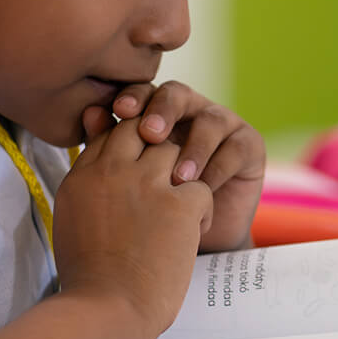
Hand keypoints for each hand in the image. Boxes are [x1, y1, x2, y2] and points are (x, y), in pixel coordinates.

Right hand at [52, 111, 213, 335]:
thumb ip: (85, 190)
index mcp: (81, 177)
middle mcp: (112, 171)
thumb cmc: (87, 279)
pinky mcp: (179, 205)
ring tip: (180, 208)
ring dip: (182, 175)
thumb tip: (97, 173)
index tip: (138, 167)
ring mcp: (146, 185)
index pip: (109, 133)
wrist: (107, 310)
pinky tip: (193, 231)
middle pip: (141, 129)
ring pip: (175, 150)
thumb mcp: (70, 223)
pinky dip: (202, 210)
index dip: (128, 145)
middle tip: (165, 178)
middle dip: (156, 147)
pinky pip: (202, 186)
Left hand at [106, 81, 264, 251]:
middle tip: (150, 133)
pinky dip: (218, 167)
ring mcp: (222, 126)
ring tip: (178, 176)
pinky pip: (236, 147)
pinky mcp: (249, 146)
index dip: (132, 96)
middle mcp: (189, 112)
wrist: (192, 245)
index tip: (118, 110)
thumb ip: (111, 147)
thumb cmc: (152, 210)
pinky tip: (203, 187)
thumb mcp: (130, 179)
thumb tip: (89, 114)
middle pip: (176, 94)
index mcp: (156, 113)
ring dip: (193, 146)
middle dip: (162, 110)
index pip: (143, 93)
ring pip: (210, 120)